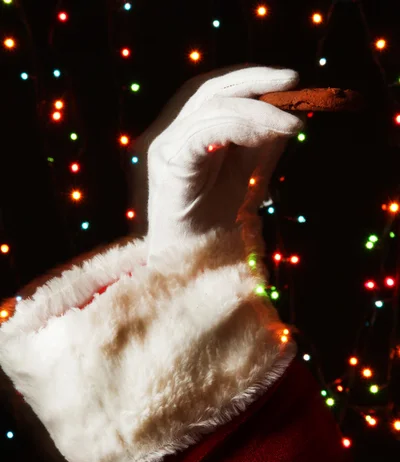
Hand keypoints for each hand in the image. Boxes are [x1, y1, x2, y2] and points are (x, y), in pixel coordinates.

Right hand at [132, 65, 302, 261]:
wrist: (197, 266)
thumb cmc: (218, 226)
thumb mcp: (249, 175)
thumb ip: (262, 144)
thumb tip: (290, 111)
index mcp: (189, 136)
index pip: (217, 92)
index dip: (252, 80)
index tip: (291, 82)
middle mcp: (172, 136)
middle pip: (210, 89)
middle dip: (255, 81)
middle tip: (293, 82)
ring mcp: (166, 147)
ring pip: (210, 106)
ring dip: (257, 110)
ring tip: (290, 123)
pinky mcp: (168, 164)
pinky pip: (205, 130)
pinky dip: (240, 126)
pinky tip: (266, 134)